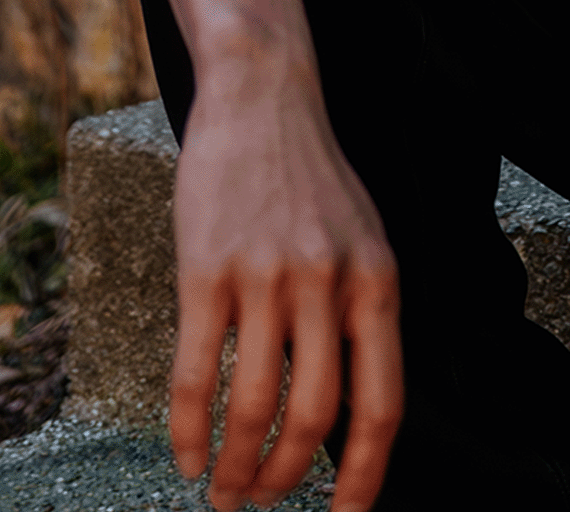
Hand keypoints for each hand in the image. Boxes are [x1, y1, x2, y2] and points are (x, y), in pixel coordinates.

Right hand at [170, 65, 401, 511]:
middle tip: (262, 503)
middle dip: (287, 478)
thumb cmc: (312, 178)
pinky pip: (198, 375)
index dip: (365, 475)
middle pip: (315, 417)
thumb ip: (363, 313)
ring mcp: (266, 276)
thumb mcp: (364, 238)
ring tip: (224, 491)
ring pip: (255, 406)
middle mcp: (328, 282)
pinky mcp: (206, 271)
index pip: (384, 403)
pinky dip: (190, 432)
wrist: (263, 97)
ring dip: (237, 467)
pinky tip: (185, 457)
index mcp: (377, 281)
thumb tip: (353, 410)